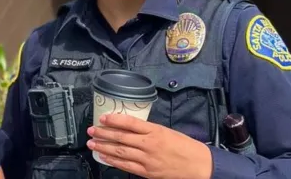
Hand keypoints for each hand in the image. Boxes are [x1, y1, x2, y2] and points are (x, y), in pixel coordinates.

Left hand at [86, 114, 212, 178]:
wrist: (199, 165)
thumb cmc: (184, 146)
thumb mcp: (166, 131)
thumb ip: (148, 130)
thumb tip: (128, 127)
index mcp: (155, 131)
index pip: (130, 122)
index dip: (114, 119)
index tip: (102, 118)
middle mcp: (149, 144)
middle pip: (121, 137)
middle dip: (103, 133)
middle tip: (91, 130)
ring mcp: (147, 159)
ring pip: (120, 151)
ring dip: (103, 147)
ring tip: (92, 143)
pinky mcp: (147, 172)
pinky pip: (126, 165)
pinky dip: (113, 161)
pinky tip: (103, 157)